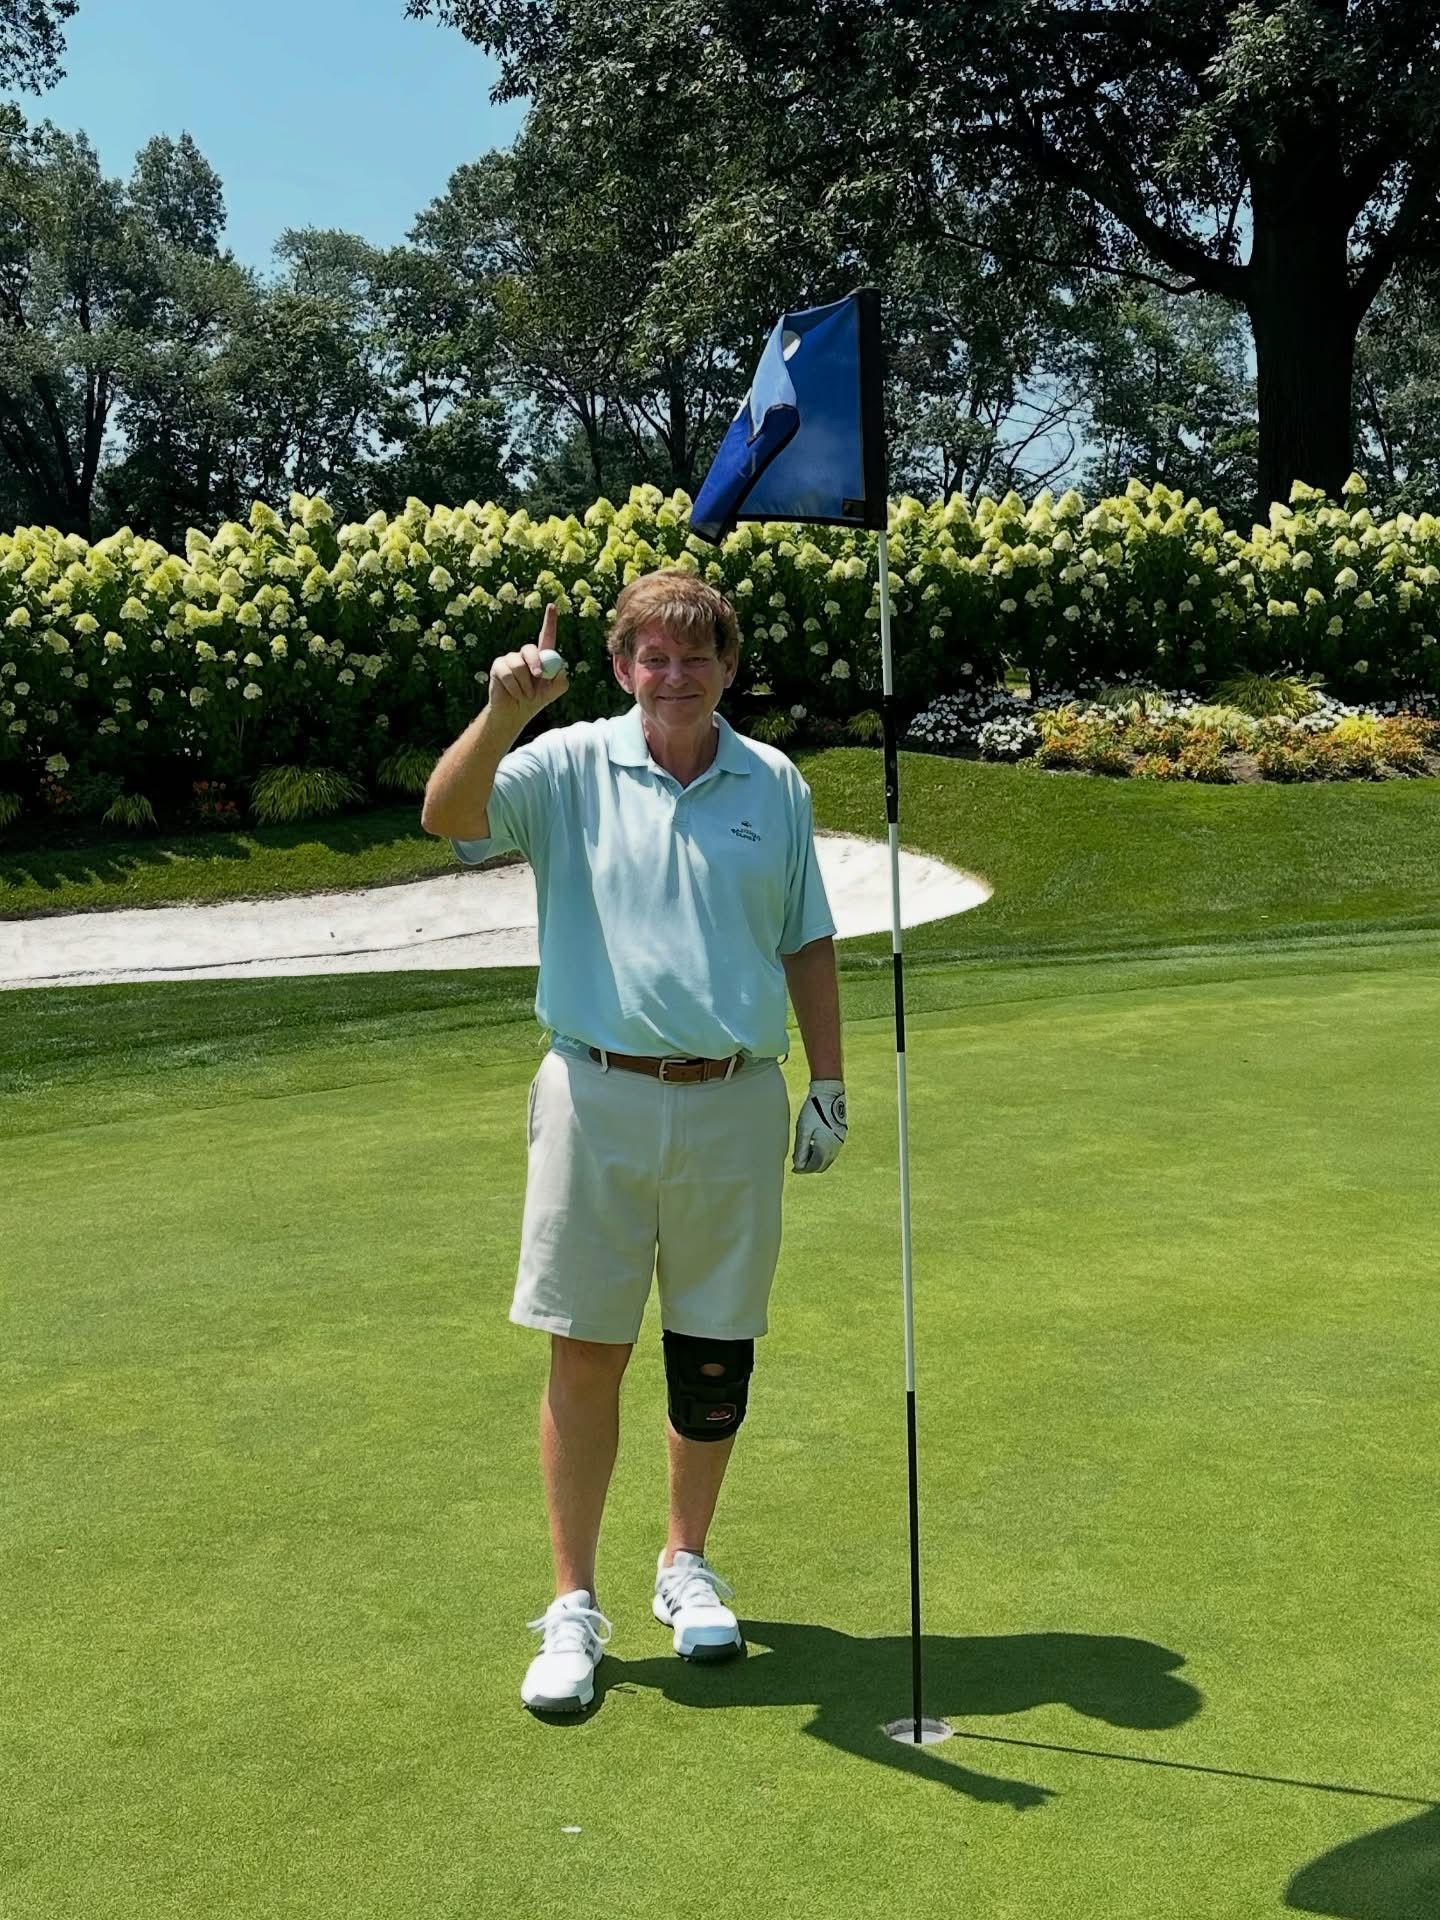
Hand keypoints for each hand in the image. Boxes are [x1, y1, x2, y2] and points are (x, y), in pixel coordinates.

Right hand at [487, 604, 568, 719]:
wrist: (516, 712)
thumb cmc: (538, 699)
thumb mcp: (556, 690)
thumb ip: (561, 678)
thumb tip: (559, 665)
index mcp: (542, 656)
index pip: (547, 635)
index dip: (550, 620)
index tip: (552, 605)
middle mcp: (525, 654)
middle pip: (531, 649)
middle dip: (536, 663)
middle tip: (539, 677)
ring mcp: (510, 658)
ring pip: (519, 664)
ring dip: (525, 684)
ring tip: (526, 695)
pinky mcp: (498, 666)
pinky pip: (507, 673)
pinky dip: (514, 687)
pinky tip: (514, 693)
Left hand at [792, 1079, 846, 1173]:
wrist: (829, 1093)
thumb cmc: (813, 1110)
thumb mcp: (803, 1129)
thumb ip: (801, 1148)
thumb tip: (798, 1165)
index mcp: (825, 1147)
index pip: (814, 1166)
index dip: (803, 1169)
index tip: (794, 1169)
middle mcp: (835, 1147)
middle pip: (822, 1165)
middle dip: (809, 1167)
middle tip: (798, 1164)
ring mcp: (840, 1141)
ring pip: (827, 1159)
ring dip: (816, 1160)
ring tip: (804, 1155)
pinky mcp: (841, 1135)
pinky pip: (832, 1151)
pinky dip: (822, 1153)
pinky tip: (814, 1146)